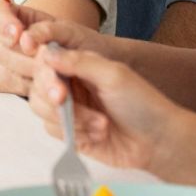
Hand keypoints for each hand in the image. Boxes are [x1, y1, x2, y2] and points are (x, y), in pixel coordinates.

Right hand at [0, 0, 106, 95]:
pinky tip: (58, 99)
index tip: (18, 34)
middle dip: (20, 59)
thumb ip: (48, 31)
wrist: (98, 71)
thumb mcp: (71, 32)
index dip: (2, 21)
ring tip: (61, 91)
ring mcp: (11, 65)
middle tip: (48, 66)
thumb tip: (24, 40)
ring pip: (2, 72)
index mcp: (21, 18)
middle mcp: (9, 41)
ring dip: (30, 79)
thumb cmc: (83, 44)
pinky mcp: (19, 87)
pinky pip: (16, 90)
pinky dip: (37, 94)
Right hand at [25, 44, 178, 174]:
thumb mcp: (114, 75)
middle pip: (38, 86)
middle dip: (53, 97)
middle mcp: (72, 85)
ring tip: (101, 124)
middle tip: (66, 101)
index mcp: (81, 65)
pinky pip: (53, 130)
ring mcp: (70, 109)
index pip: (47, 61)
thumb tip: (47, 53)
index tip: (55, 85)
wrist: (157, 141)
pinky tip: (99, 134)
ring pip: (42, 110)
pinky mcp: (70, 133)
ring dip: (71, 118)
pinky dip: (74, 133)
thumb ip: (80, 62)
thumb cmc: (142, 104)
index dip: (44, 72)